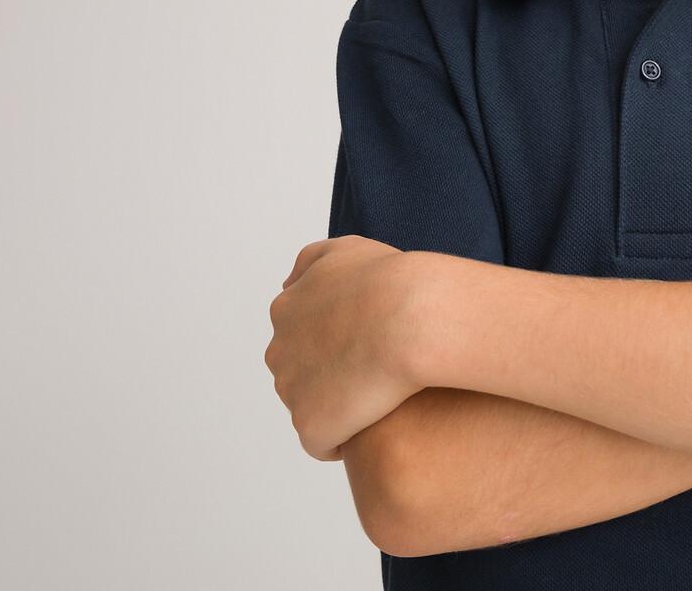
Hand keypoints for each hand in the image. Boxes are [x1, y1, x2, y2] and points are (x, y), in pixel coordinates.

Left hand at [265, 235, 423, 461]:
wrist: (411, 317)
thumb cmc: (390, 279)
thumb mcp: (347, 249)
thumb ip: (311, 262)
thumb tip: (288, 284)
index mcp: (286, 310)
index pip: (303, 335)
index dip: (340, 341)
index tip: (372, 340)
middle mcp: (280, 350)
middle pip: (301, 373)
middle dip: (333, 374)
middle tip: (379, 369)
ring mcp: (292, 391)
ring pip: (313, 407)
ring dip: (340, 406)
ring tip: (382, 398)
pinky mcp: (311, 426)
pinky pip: (325, 443)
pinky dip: (347, 438)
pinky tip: (377, 424)